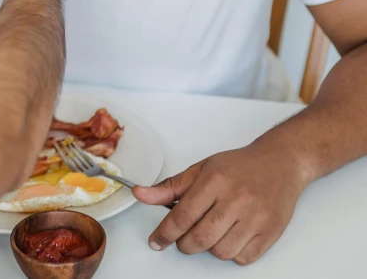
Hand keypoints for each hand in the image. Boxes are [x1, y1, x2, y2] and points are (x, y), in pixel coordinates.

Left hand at [133, 144, 309, 265]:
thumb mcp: (201, 169)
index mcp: (215, 182)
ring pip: (221, 252)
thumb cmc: (240, 166)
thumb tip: (141, 194)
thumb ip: (170, 187)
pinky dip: (232, 253)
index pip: (182, 216)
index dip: (164, 233)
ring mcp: (256, 218)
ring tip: (210, 232)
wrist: (281, 163)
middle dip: (184, 244)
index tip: (156, 241)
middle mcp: (236, 200)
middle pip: (200, 238)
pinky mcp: (271, 233)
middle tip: (183, 238)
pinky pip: (243, 258)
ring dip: (209, 248)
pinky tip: (230, 237)